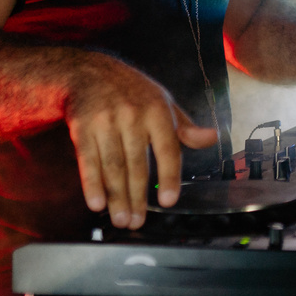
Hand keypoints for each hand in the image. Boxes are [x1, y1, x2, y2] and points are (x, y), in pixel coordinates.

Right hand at [64, 54, 217, 229]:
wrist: (90, 72)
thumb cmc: (133, 92)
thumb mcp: (163, 102)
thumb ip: (185, 127)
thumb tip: (213, 138)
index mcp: (158, 111)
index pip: (168, 149)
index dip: (169, 177)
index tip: (169, 201)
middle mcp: (133, 116)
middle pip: (137, 164)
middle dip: (137, 197)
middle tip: (137, 223)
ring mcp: (106, 122)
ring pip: (113, 167)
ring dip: (117, 197)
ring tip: (121, 219)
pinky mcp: (83, 128)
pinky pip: (88, 161)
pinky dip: (92, 184)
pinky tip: (96, 203)